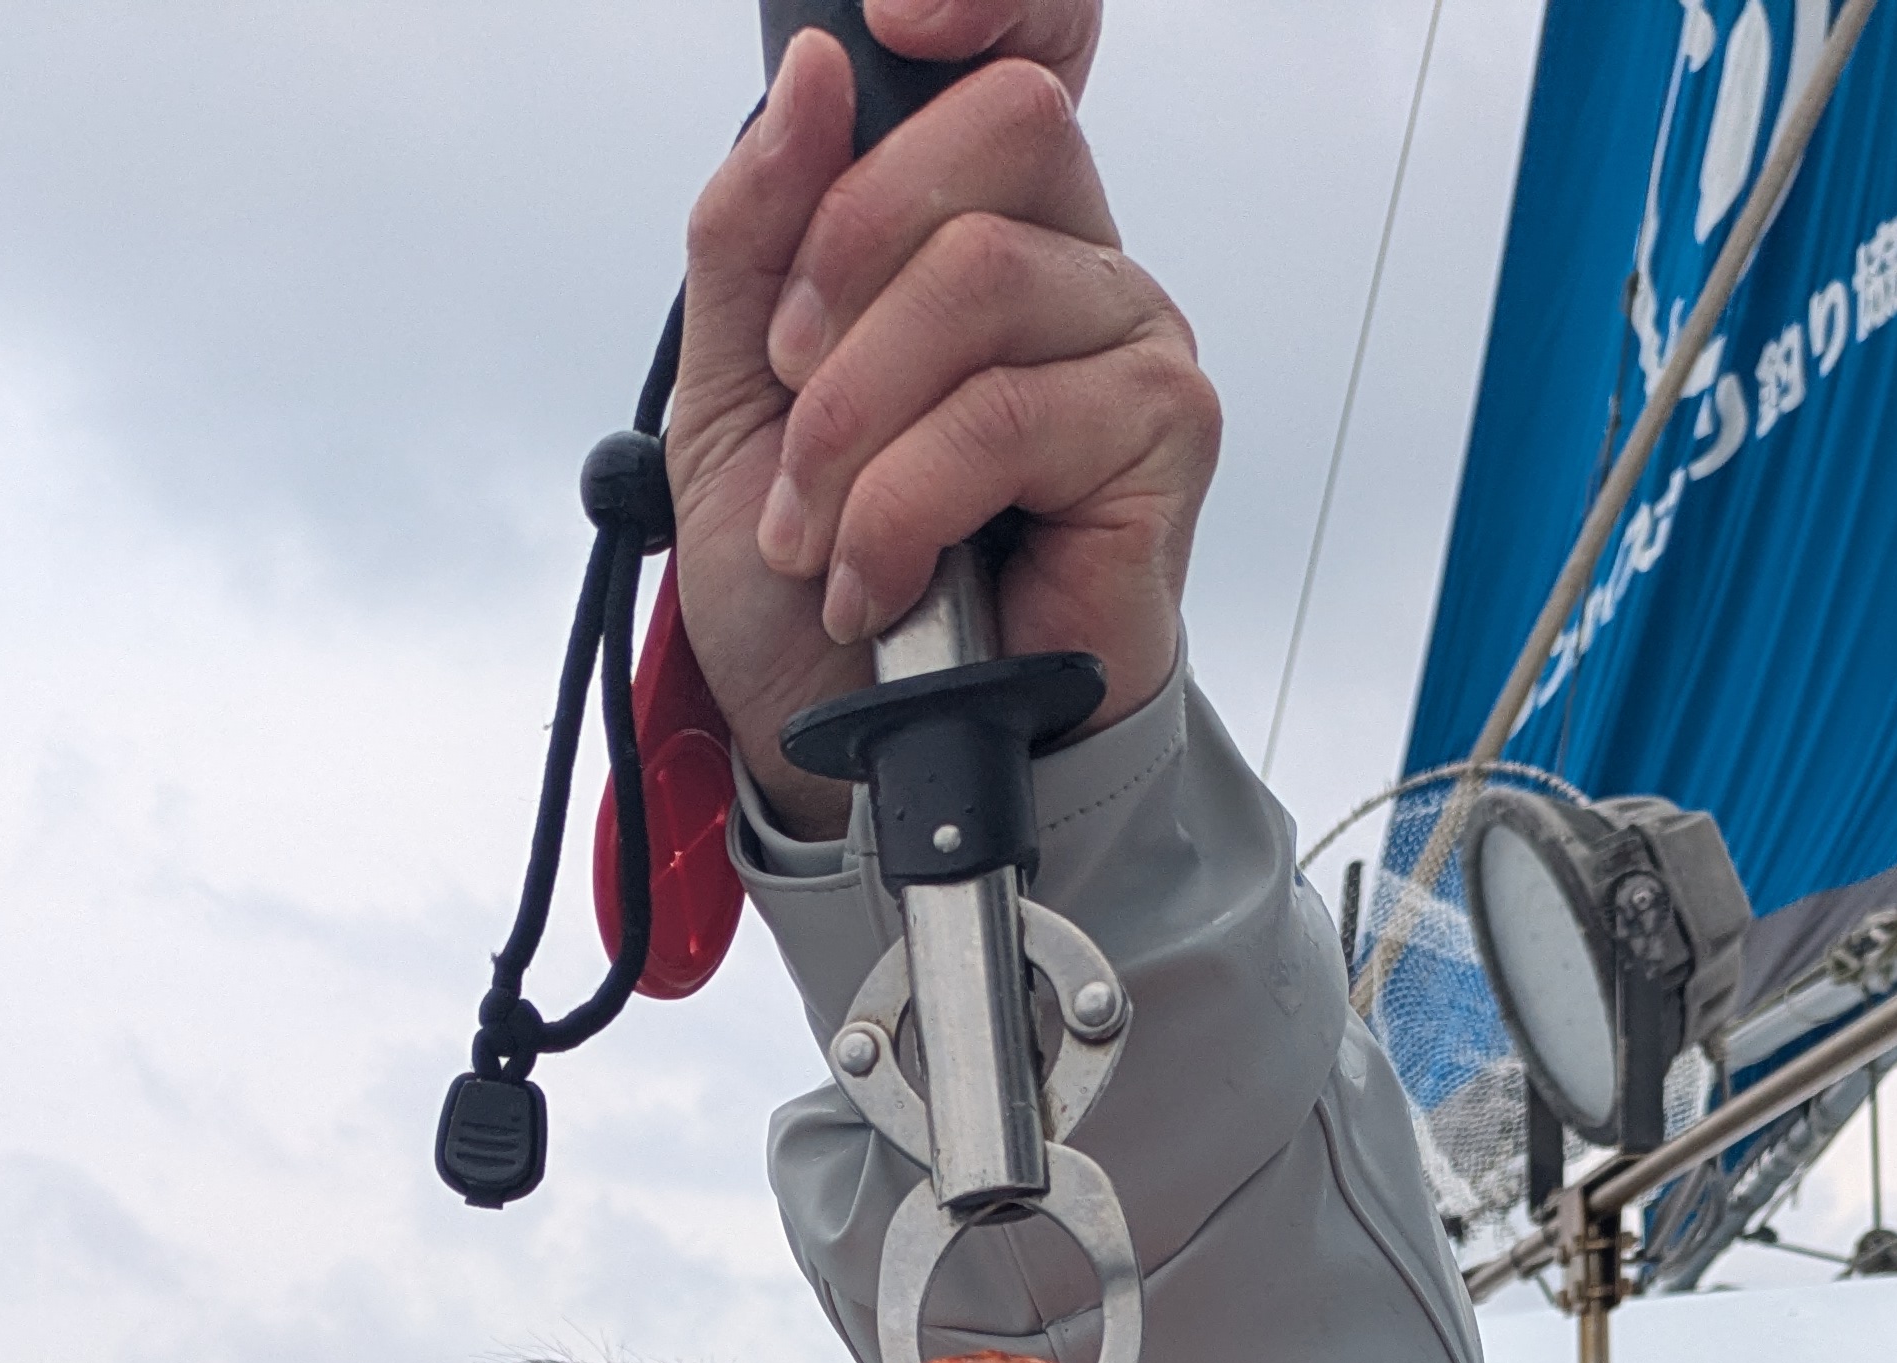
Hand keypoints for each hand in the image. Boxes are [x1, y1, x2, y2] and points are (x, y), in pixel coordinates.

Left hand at [671, 4, 1217, 835]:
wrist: (859, 755)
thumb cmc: (818, 586)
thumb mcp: (734, 395)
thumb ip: (753, 230)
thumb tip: (813, 75)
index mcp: (984, 218)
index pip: (1031, 50)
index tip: (888, 14)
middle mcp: (1076, 261)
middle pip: (995, 135)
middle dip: (847, 269)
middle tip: (792, 405)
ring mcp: (1130, 347)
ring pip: (979, 283)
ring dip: (854, 427)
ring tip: (819, 537)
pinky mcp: (1163, 444)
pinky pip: (1007, 414)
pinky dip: (903, 503)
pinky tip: (878, 578)